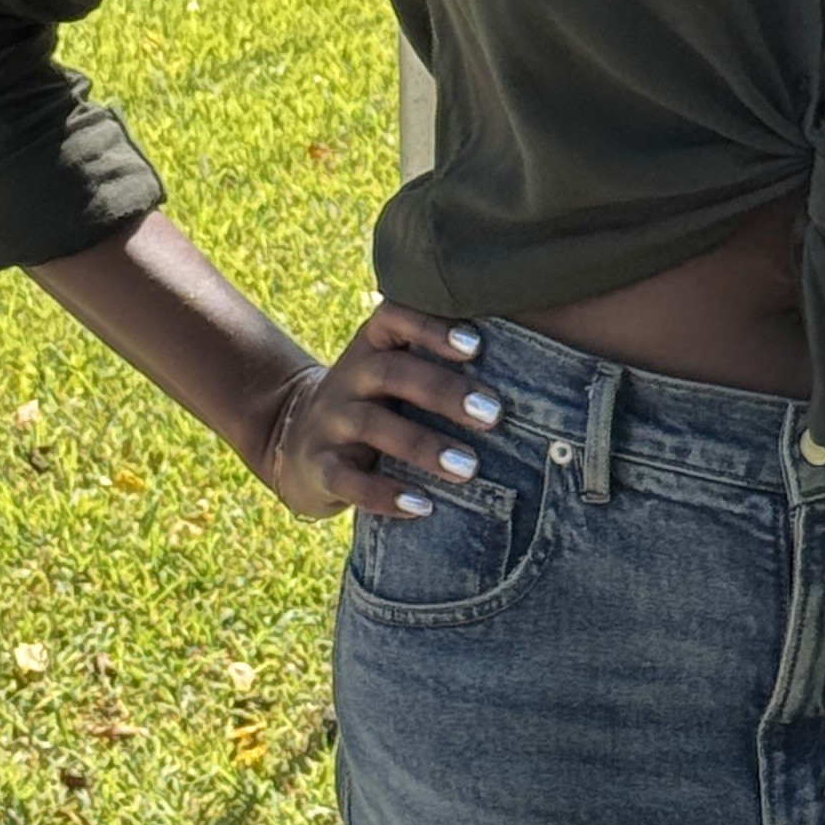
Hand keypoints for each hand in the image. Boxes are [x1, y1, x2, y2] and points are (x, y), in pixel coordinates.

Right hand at [252, 302, 500, 521]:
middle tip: (493, 414)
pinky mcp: (318, 466)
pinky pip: (348, 480)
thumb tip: (529, 362)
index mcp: (372, 346)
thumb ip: (436, 363)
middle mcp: (349, 377)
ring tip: (468, 469)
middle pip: (394, 372)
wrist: (295, 442)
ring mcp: (331, 421)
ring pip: (375, 426)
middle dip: (444, 392)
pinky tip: (422, 507)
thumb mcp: (392, 374)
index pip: (395, 318)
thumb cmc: (373, 404)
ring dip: (424, 447)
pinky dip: (385, 494)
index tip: (477, 346)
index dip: (432, 327)